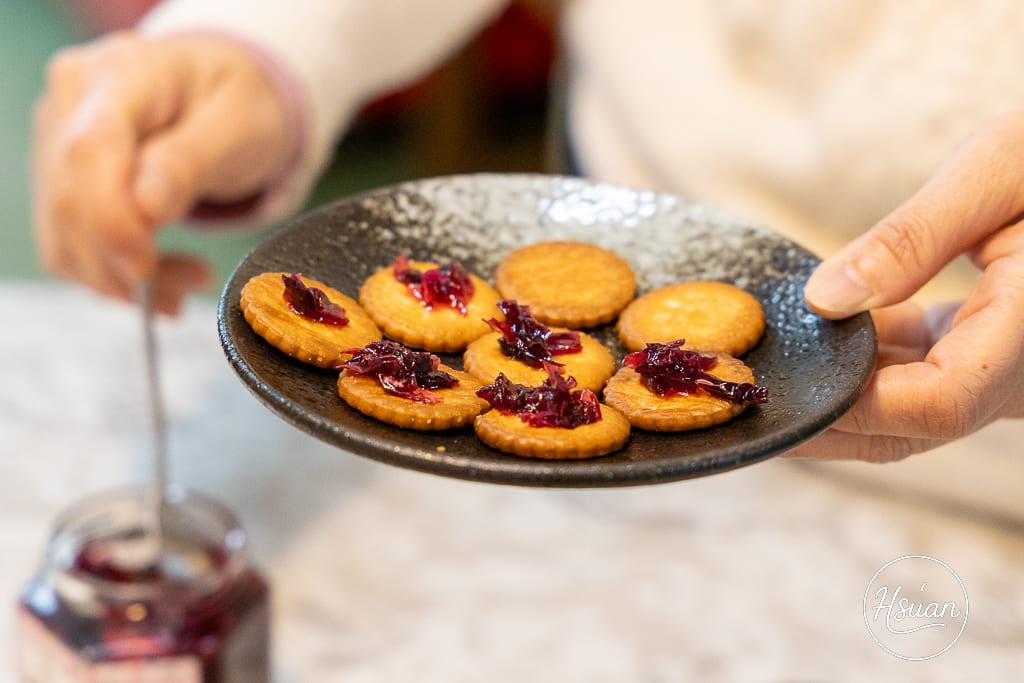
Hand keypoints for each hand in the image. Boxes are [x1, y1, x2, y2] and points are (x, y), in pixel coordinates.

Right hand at [33, 32, 292, 313]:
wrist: (227, 93)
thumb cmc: (240, 100)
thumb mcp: (240, 124)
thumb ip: (191, 160)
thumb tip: (149, 207)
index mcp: (122, 73)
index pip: (90, 149)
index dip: (110, 217)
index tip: (146, 266)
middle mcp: (73, 100)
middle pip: (70, 198)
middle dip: (123, 262)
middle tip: (192, 283)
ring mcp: (58, 139)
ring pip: (64, 231)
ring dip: (121, 279)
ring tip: (189, 282)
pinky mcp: (59, 178)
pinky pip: (69, 244)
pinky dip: (113, 277)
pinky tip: (163, 282)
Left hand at [787, 112, 1023, 461]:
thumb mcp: (1000, 170)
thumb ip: (915, 236)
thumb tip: (823, 299)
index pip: (940, 402)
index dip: (858, 404)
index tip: (788, 386)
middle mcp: (1022, 367)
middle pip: (913, 427)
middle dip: (826, 424)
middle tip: (745, 412)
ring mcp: (1006, 368)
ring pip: (909, 410)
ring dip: (836, 399)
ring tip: (762, 382)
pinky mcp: (987, 352)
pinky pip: (917, 377)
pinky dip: (860, 367)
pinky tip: (811, 344)